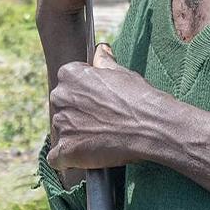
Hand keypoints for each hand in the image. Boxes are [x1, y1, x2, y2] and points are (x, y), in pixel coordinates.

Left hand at [48, 44, 167, 170]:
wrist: (152, 126)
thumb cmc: (138, 97)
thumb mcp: (121, 72)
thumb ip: (104, 61)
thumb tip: (101, 49)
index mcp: (69, 74)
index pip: (67, 84)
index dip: (84, 96)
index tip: (98, 103)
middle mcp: (60, 96)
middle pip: (62, 107)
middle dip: (76, 115)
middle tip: (100, 122)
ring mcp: (61, 123)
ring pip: (61, 131)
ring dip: (74, 137)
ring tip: (99, 139)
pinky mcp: (65, 149)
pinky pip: (57, 158)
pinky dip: (68, 160)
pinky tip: (86, 157)